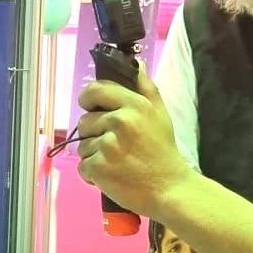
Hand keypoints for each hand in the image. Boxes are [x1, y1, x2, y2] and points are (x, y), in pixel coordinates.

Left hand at [75, 64, 190, 217]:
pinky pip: (83, 166)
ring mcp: (107, 145)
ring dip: (94, 154)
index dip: (88, 98)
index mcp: (133, 105)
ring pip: (83, 145)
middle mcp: (119, 121)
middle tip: (115, 145)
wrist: (169, 189)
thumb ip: (146, 87)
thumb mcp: (160, 113)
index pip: (96, 90)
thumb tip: (136, 63)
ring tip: (115, 162)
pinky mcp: (99, 168)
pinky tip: (110, 175)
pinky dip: (92, 174)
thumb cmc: (163, 151)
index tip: (91, 107)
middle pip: (85, 121)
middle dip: (94, 133)